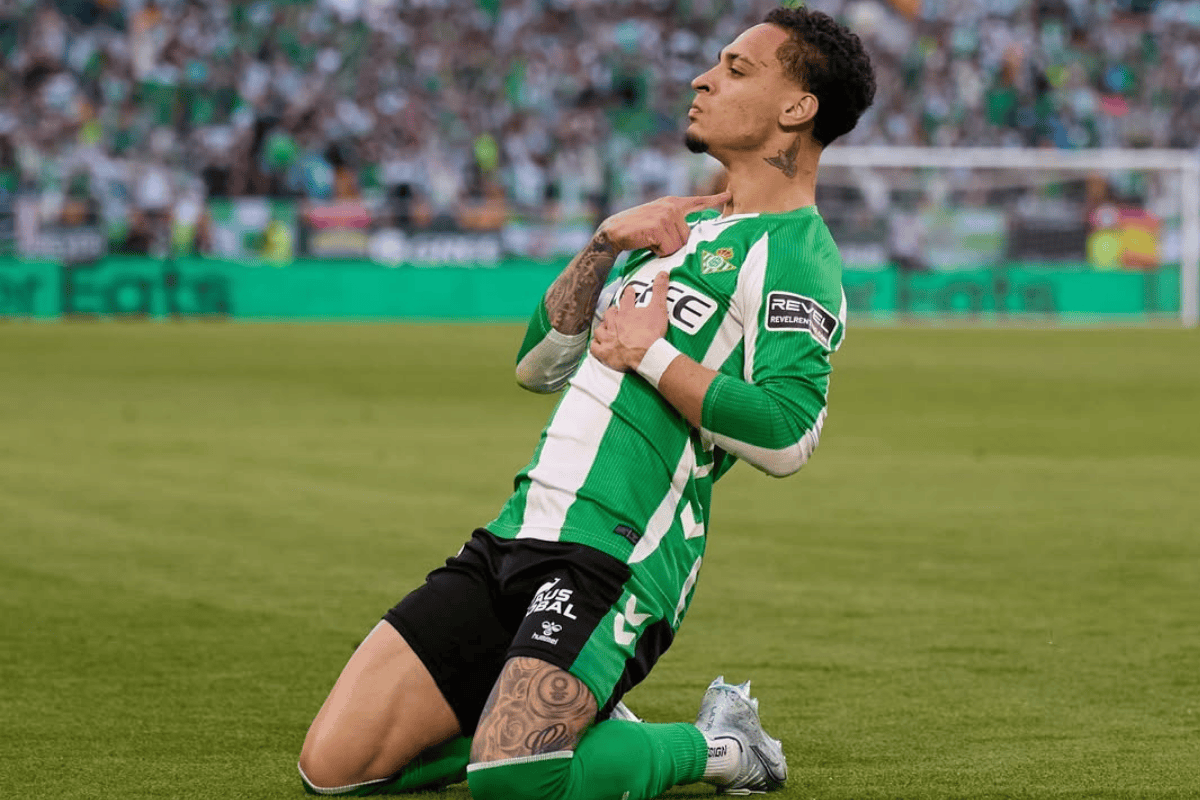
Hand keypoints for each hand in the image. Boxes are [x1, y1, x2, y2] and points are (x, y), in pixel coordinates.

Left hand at [590, 271, 670, 371]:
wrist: (646, 354)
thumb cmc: (651, 332)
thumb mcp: (659, 308)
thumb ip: (660, 290)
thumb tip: (663, 272)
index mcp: (627, 312)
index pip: (626, 299)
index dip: (628, 294)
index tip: (629, 291)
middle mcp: (614, 323)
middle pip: (610, 314)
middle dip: (612, 311)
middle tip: (616, 311)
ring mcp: (608, 338)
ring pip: (600, 330)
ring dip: (603, 328)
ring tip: (605, 328)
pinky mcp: (604, 352)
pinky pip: (595, 347)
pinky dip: (596, 345)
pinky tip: (598, 345)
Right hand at [597, 192, 730, 256]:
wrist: (613, 231)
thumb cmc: (636, 230)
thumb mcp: (657, 221)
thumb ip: (674, 223)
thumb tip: (690, 239)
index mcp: (672, 203)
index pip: (697, 201)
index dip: (714, 199)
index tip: (729, 195)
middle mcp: (671, 207)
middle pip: (687, 237)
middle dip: (673, 245)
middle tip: (654, 239)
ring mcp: (665, 215)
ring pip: (678, 245)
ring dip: (664, 249)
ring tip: (650, 240)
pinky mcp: (658, 226)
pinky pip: (668, 249)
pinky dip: (657, 252)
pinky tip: (647, 243)